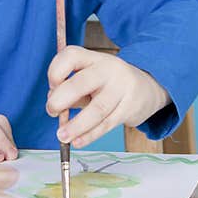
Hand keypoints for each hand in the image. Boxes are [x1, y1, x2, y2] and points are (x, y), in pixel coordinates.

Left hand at [46, 46, 170, 147]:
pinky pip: (107, 124)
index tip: (51, 86)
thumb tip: (53, 102)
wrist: (147, 88)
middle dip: (61, 99)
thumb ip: (70, 88)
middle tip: (51, 111)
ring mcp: (121, 88)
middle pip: (81, 83)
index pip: (71, 56)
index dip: (55, 71)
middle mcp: (108, 69)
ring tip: (62, 136)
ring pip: (97, 109)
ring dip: (76, 125)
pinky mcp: (129, 108)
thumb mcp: (89, 77)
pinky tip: (78, 141)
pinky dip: (90, 135)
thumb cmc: (107, 83)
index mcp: (93, 58)